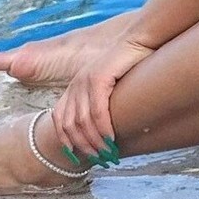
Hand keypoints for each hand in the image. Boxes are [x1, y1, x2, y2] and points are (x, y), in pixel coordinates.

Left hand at [49, 37, 154, 166]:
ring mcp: (85, 80)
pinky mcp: (99, 78)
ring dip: (94, 141)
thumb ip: (100, 103)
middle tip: (98, 158)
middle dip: (83, 146)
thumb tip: (102, 130)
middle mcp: (75, 84)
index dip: (66, 140)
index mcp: (74, 86)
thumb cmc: (129, 64)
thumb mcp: (108, 85)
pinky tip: (111, 138)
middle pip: (70, 125)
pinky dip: (103, 128)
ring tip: (106, 153)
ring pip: (83, 122)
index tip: (77, 157)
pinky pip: (97, 111)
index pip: (59, 119)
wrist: (139, 40)